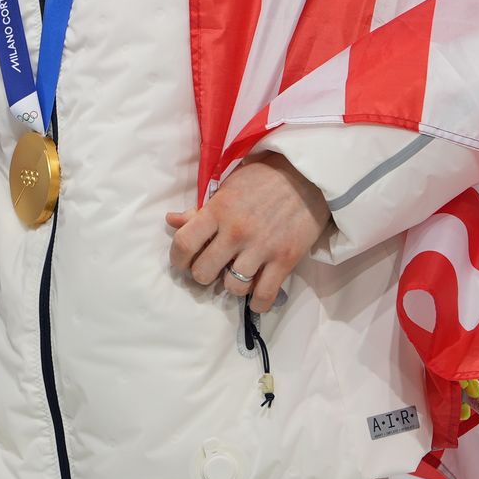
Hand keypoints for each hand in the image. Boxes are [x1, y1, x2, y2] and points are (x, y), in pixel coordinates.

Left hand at [165, 154, 330, 313]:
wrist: (307, 176)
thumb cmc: (263, 178)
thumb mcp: (228, 188)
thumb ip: (201, 209)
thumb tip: (171, 221)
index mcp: (218, 211)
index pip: (184, 244)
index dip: (178, 259)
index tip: (183, 262)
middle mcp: (236, 232)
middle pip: (203, 272)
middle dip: (203, 274)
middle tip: (212, 268)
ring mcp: (261, 248)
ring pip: (232, 287)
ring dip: (232, 285)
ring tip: (237, 276)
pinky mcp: (285, 260)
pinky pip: (264, 295)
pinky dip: (257, 303)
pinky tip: (254, 298)